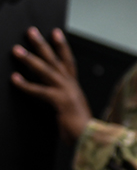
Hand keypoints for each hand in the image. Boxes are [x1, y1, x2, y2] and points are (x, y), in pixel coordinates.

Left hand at [10, 26, 91, 144]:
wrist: (90, 137)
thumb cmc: (81, 128)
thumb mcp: (71, 109)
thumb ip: (63, 100)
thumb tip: (51, 95)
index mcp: (74, 87)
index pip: (68, 61)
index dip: (62, 46)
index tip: (55, 32)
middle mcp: (71, 86)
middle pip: (55, 60)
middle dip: (42, 44)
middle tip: (31, 32)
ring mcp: (66, 92)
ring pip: (46, 71)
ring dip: (30, 59)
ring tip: (16, 50)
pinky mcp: (60, 101)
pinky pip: (39, 91)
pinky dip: (26, 85)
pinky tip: (14, 79)